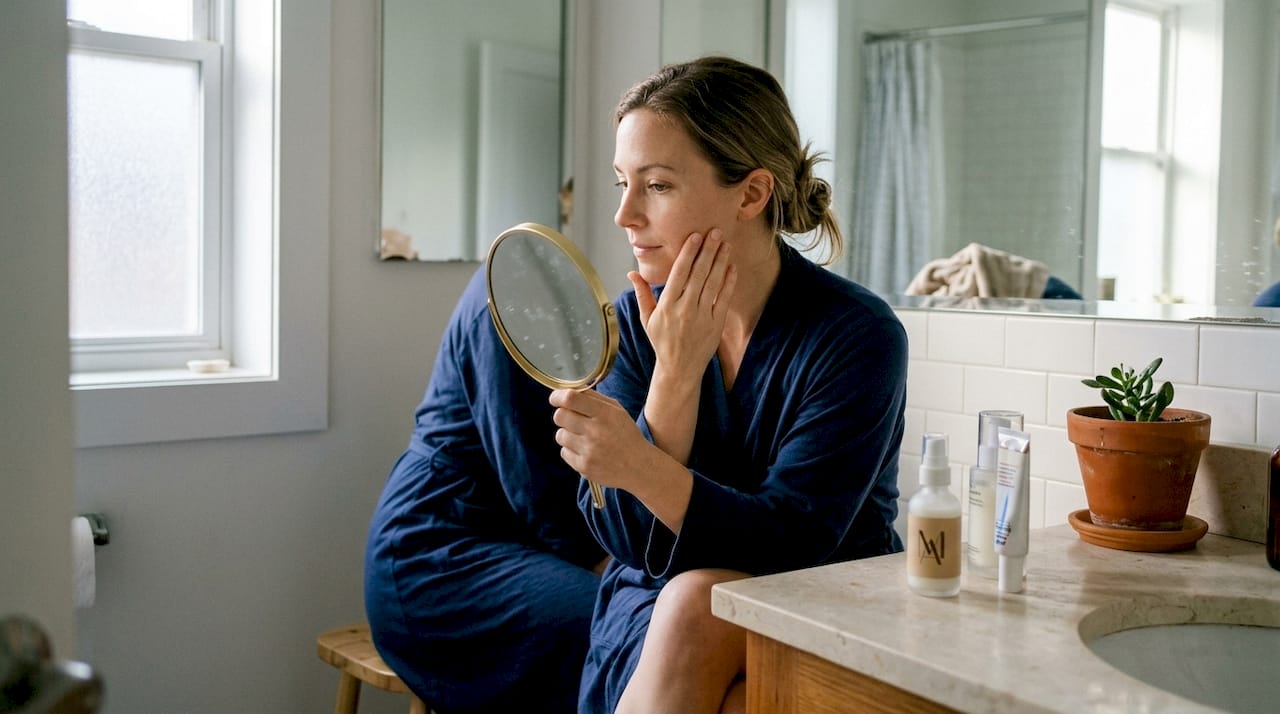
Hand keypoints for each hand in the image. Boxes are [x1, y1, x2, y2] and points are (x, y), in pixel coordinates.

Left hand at [550, 388, 655, 489]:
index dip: (557, 396)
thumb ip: (594, 399)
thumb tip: (569, 390)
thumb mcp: (617, 411)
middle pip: (560, 416)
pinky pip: (564, 452)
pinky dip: (571, 451)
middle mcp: (595, 431)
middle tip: (572, 420)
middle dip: (563, 416)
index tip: (555, 399)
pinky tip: (586, 451)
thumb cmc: (626, 435)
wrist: (639, 467)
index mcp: (605, 414)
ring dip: (568, 434)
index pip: (571, 399)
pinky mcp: (584, 466)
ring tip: (583, 438)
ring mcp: (589, 450)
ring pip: (560, 435)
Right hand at [628, 229, 736, 380]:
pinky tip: (731, 266)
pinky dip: (729, 281)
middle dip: (708, 250)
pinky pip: (723, 298)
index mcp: (667, 305)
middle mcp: (685, 309)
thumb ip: (642, 294)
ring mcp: (702, 316)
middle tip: (715, 231)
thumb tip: (632, 273)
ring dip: (720, 261)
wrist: (679, 368)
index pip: (679, 273)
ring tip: (725, 244)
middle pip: (698, 273)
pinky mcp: (716, 324)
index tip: (695, 236)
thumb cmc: (662, 341)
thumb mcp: (646, 319)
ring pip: (713, 283)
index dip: (688, 253)